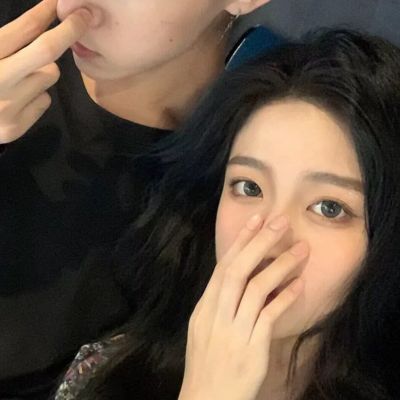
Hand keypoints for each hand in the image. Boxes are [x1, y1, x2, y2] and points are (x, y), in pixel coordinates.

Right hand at [0, 0, 90, 143]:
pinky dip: (37, 94)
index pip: (22, 29)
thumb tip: (38, 20)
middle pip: (46, 51)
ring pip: (49, 76)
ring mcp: (9, 106)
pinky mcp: (17, 126)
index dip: (44, 13)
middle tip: (82, 19)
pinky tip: (19, 97)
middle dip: (69, 31)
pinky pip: (44, 100)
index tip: (58, 3)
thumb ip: (5, 40)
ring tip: (21, 74)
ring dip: (43, 70)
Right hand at [179, 215, 307, 399]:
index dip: (240, 242)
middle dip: (259, 243)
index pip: (222, 267)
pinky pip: (270, 317)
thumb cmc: (206, 364)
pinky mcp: (251, 349)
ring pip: (256, 289)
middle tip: (279, 221)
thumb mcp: (204, 330)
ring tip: (300, 250)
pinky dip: (285, 298)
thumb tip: (240, 279)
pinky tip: (300, 284)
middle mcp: (216, 315)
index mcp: (204, 309)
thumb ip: (220, 304)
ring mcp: (233, 331)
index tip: (256, 220)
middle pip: (237, 271)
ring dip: (279, 266)